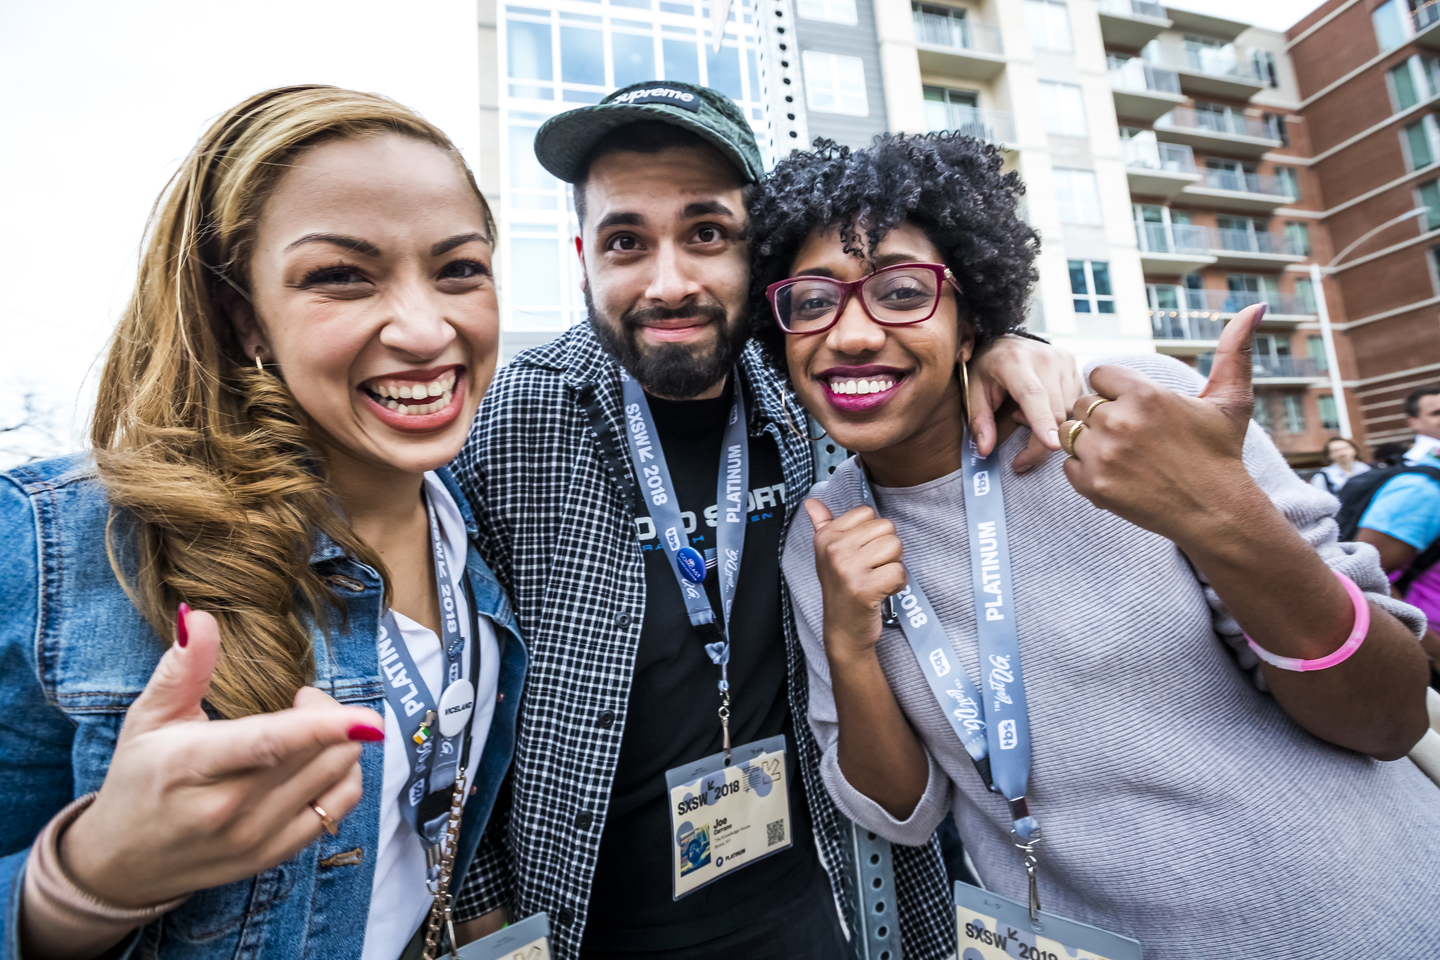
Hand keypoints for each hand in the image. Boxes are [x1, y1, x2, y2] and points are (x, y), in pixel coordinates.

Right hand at [61, 607, 383, 908]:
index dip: (322, 727)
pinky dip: (343, 775)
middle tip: (302, 698)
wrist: (124, 864)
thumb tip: (198, 616)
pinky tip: (318, 760)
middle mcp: (230, 808)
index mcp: (193, 766)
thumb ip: (182, 668)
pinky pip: (338, 808)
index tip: (365, 716)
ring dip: (339, 742)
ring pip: (335, 778)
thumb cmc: (138, 780)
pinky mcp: (274, 854)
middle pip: (316, 755)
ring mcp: (256, 837)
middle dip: (329, 714)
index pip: (270, 745)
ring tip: (306, 728)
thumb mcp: (147, 718)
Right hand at [806, 499, 906, 663]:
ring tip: (877, 580)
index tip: (861, 554)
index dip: (872, 534)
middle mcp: (835, 550)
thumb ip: (822, 524)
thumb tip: (811, 502)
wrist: (843, 630)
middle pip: (886, 528)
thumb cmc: (841, 589)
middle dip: (886, 551)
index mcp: (826, 537)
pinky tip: (883, 592)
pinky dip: (898, 584)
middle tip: (870, 570)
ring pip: (895, 547)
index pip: (868, 513)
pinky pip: (899, 572)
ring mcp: (848, 569)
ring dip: (893, 566)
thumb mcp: (826, 554)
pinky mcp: (865, 588)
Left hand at [967, 335, 1082, 473]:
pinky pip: (1076, 403)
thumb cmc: (987, 367)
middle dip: (1041, 443)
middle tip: (1021, 457)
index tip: (1052, 445)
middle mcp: (1044, 358)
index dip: (1042, 421)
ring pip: (1070, 411)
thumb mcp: (974, 390)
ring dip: (1050, 426)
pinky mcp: (1074, 365)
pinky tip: (1040, 409)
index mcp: (1014, 361)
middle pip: (1055, 411)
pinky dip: (1061, 416)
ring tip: (1023, 415)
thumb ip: (980, 420)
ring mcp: (1063, 361)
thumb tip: (985, 450)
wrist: (1004, 339)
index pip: (1033, 395)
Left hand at [1060, 304, 1265, 544]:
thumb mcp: (1231, 400)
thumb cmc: (1222, 454)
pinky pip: (1068, 467)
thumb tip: (1255, 306)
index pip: (1099, 375)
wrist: (1217, 513)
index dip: (1114, 391)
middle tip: (1131, 437)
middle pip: (1081, 403)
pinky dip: (1086, 472)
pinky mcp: (1094, 485)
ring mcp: (1104, 454)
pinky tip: (1116, 475)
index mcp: (1145, 394)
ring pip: (1070, 433)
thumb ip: (1233, 350)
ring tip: (1121, 455)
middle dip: (1100, 417)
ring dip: (1088, 442)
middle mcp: (1120, 421)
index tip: (1135, 409)